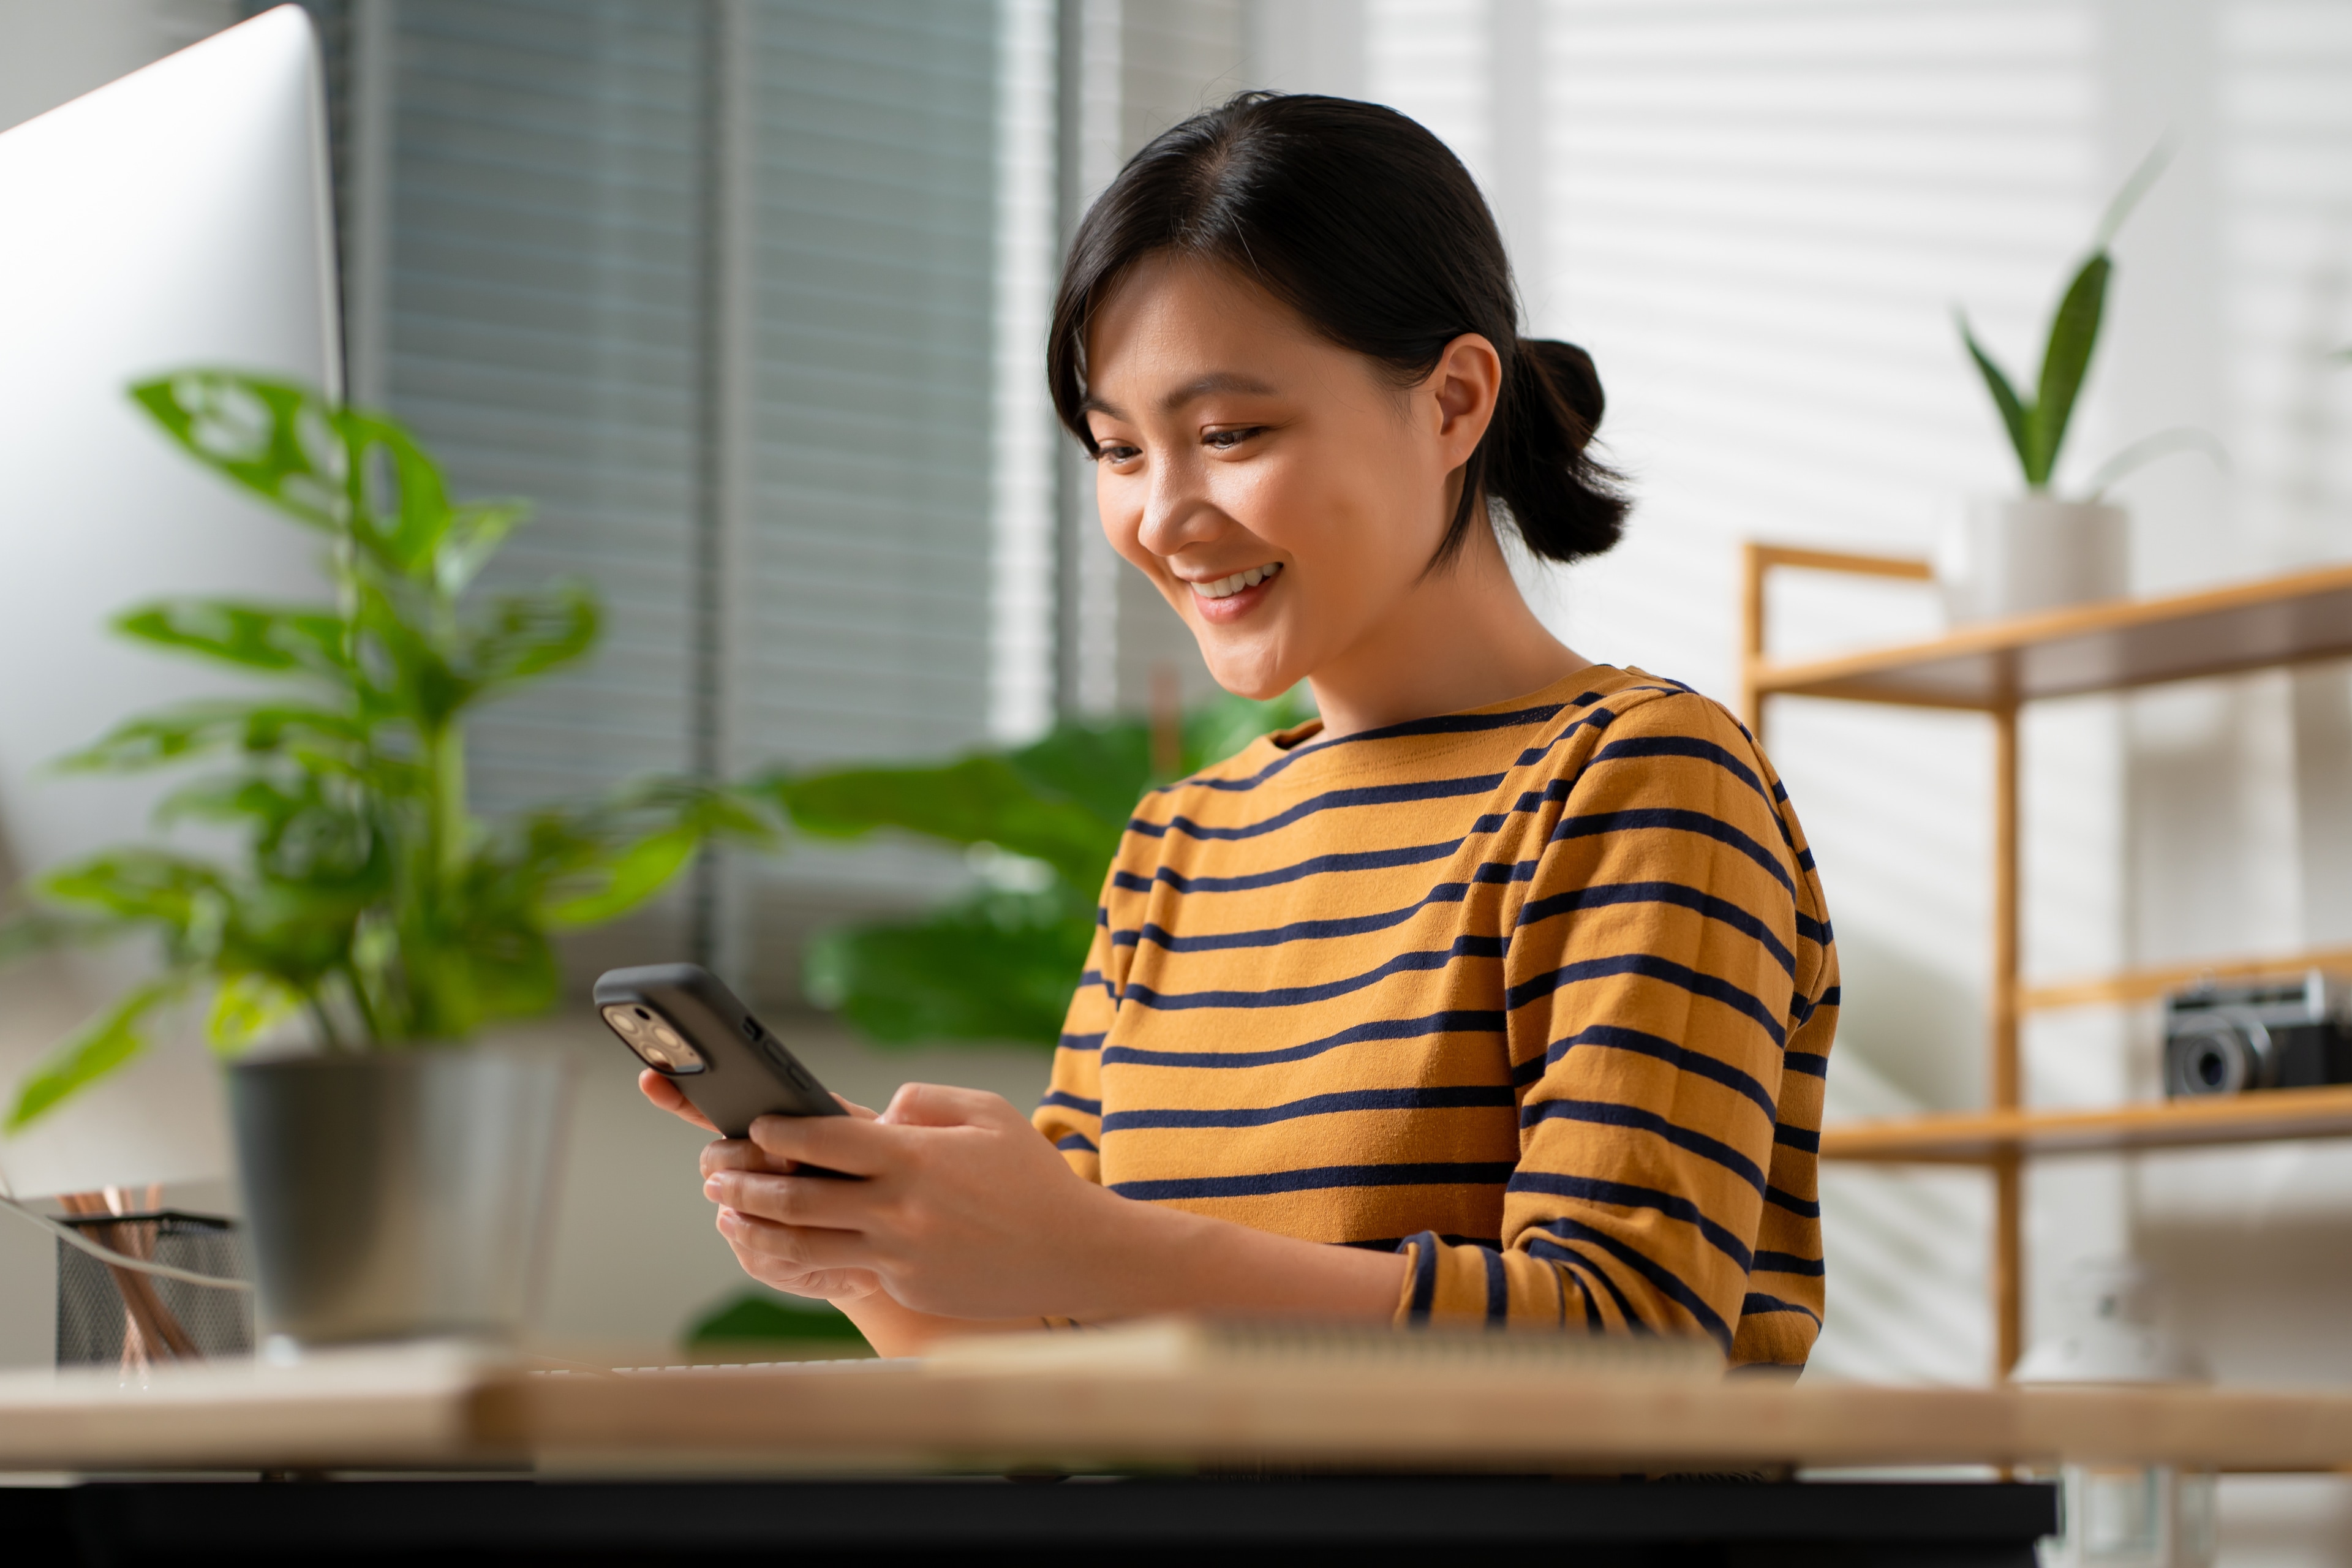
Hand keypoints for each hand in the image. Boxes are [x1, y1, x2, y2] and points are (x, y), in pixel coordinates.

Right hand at [638, 1069, 888, 1303]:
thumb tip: (885, 1104)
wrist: (891, 1243)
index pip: (711, 1110)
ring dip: (767, 1199)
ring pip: (732, 1204)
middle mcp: (747, 1171)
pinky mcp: (756, 1253)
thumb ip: (863, 1120)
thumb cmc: (880, 1180)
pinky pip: (753, 1247)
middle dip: (747, 1155)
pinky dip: (784, 1243)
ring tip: (807, 1195)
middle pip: (717, 1156)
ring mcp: (746, 1213)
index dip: (679, 1094)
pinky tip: (811, 1241)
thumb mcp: (878, 1139)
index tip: (655, 1077)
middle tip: (789, 1161)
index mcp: (769, 1133)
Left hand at [700, 1082, 1135, 1320]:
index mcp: (914, 1156)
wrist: (1074, 1252)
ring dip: (757, 1231)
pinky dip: (813, 1255)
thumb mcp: (988, 1112)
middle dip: (745, 1185)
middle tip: (715, 1174)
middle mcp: (898, 1208)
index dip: (779, 1132)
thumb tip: (878, 1109)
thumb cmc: (1032, 1177)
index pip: (825, 1140)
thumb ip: (925, 1100)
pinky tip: (790, 1245)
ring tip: (729, 1218)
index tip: (754, 1126)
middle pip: (797, 1199)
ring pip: (805, 1246)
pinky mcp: (906, 1285)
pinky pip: (848, 1268)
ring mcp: (899, 1253)